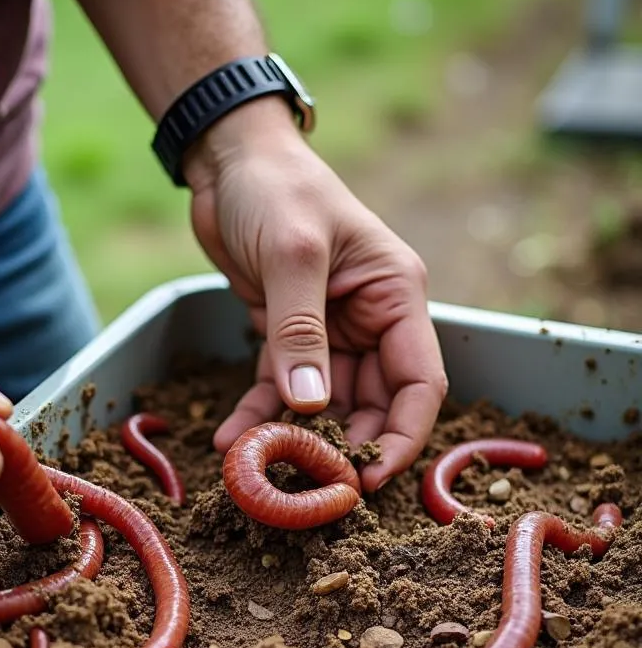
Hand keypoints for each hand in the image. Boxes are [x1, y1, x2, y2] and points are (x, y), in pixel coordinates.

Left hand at [183, 98, 447, 491]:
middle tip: (310, 485)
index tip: (369, 478)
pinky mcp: (286, 336)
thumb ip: (300, 330)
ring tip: (257, 467)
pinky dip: (256, 415)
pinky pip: (277, 389)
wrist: (231, 162)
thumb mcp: (292, 254)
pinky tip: (228, 438)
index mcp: (395, 295)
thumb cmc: (276, 188)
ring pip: (323, 405)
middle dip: (345, 447)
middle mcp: (370, 320)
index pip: (419, 383)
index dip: (404, 436)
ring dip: (294, 438)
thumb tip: (310, 405)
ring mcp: (328, 332)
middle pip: (373, 404)